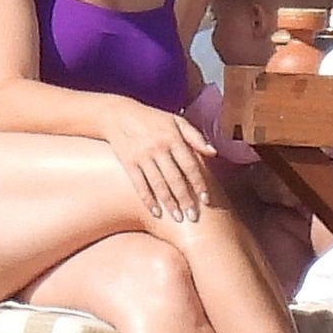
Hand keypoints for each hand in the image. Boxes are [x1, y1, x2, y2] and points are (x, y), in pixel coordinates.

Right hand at [105, 99, 214, 221]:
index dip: (199, 184)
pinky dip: (148, 199)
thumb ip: (195, 136)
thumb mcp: (175, 121)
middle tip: (194, 217)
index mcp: (173, 137)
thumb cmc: (152, 119)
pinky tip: (156, 212)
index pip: (190, 165)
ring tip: (178, 218)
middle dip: (185, 199)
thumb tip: (213, 152)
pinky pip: (139, 185)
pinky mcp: (128, 162)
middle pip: (175, 179)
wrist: (118, 114)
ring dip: (169, 203)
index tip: (206, 200)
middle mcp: (158, 147)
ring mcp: (142, 155)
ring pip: (158, 184)